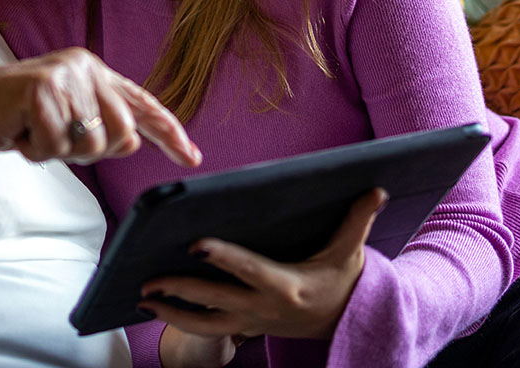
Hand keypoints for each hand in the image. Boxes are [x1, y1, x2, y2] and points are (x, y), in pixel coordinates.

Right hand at [0, 47, 201, 166]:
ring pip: (91, 145)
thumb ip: (103, 130)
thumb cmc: (17, 121)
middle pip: (122, 135)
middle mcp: (84, 66)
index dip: (170, 134)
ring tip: (34, 133)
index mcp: (95, 72)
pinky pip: (57, 146)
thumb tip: (133, 142)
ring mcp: (63, 75)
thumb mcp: (68, 124)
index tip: (192, 159)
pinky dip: (37, 152)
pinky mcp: (41, 89)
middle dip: (90, 153)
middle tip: (55, 141)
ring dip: (60, 153)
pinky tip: (19, 134)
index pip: (142, 106)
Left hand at [143, 188, 387, 350]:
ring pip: (205, 322)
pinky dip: (179, 321)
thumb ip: (359, 220)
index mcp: (285, 284)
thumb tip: (376, 189)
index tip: (195, 244)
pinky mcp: (245, 328)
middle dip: (180, 288)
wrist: (344, 323)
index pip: (247, 268)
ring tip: (142, 296)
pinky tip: (154, 307)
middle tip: (148, 277)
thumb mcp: (351, 253)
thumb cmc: (341, 281)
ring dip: (172, 311)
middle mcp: (263, 307)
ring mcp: (252, 321)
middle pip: (215, 298)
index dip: (222, 257)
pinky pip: (207, 329)